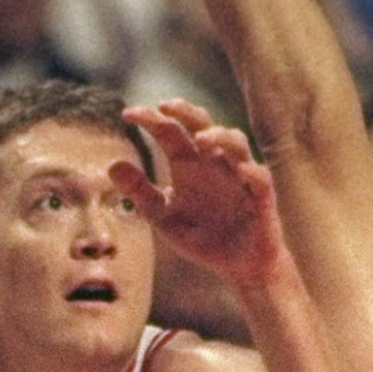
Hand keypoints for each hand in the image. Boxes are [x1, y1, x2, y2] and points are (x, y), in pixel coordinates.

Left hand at [117, 99, 285, 288]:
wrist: (238, 265)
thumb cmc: (202, 235)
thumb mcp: (164, 216)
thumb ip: (140, 192)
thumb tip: (111, 164)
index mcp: (189, 163)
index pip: (170, 131)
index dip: (150, 120)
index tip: (127, 114)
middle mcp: (214, 161)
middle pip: (203, 124)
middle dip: (187, 112)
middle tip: (166, 106)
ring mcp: (239, 176)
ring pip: (236, 143)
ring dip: (220, 137)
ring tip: (202, 140)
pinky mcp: (261, 197)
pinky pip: (260, 179)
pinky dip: (251, 173)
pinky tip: (240, 171)